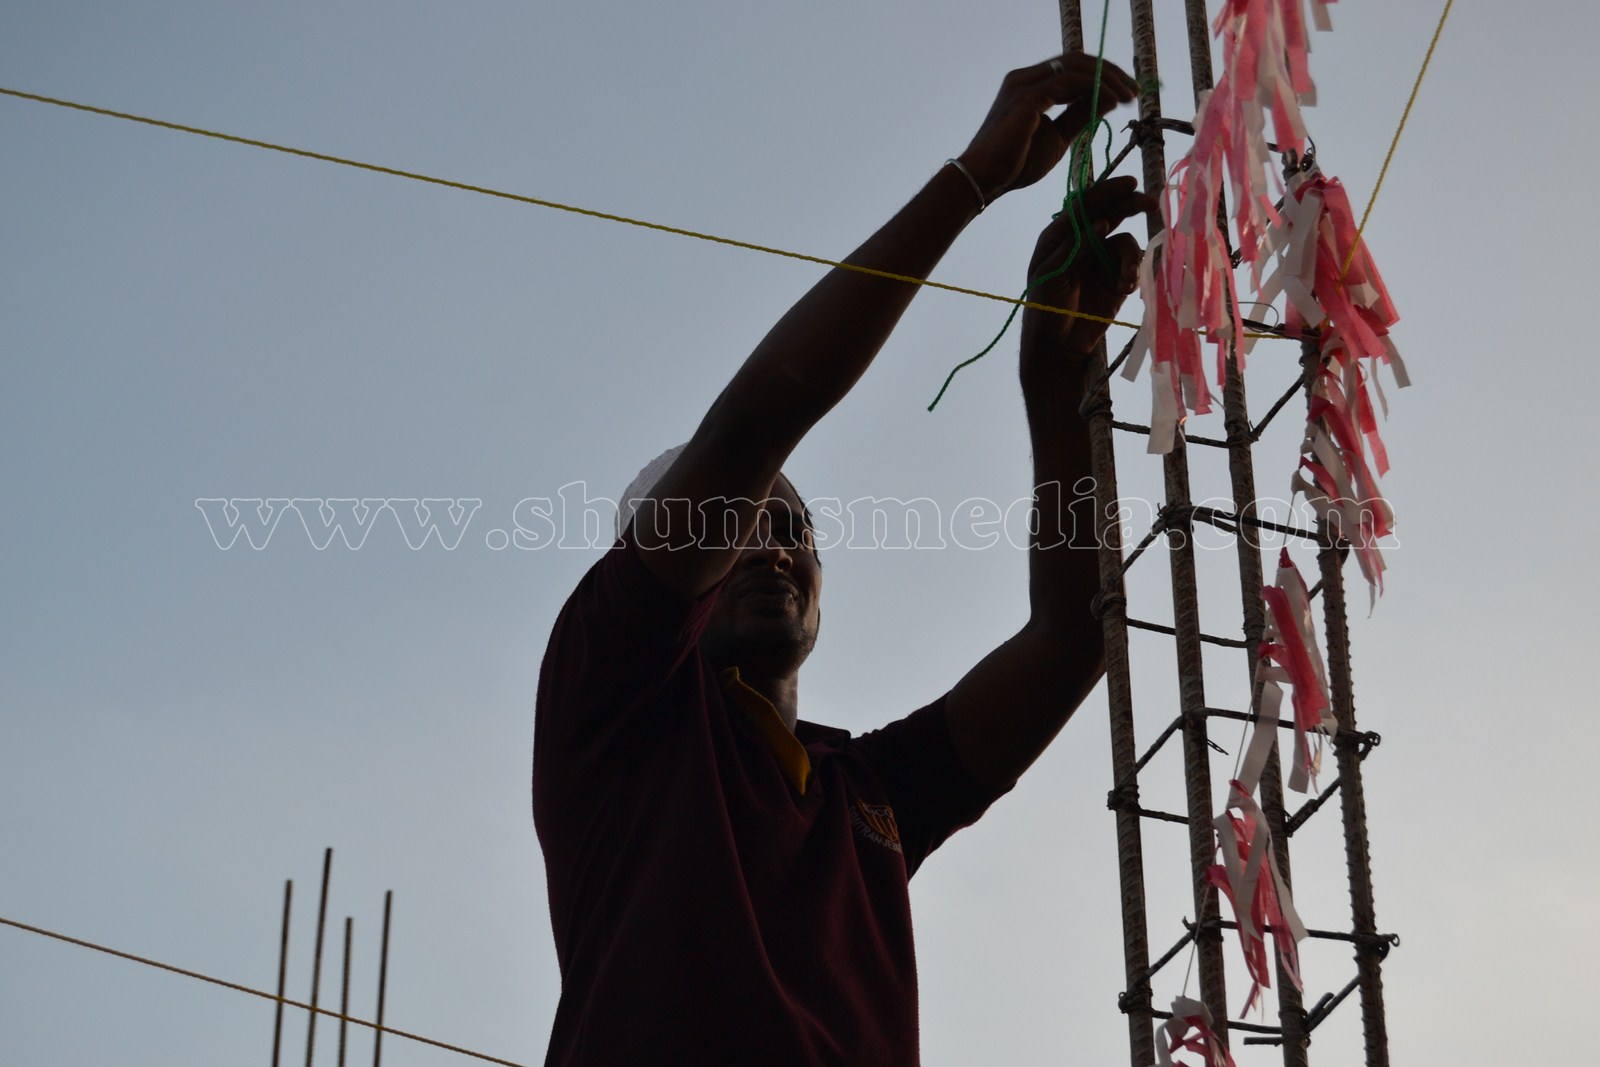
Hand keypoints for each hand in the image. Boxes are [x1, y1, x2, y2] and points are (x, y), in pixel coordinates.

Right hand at [956, 55, 1138, 202]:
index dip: (1103, 75)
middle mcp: (1025, 77)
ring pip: (1076, 66)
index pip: (1073, 67)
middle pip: (1078, 60)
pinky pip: (1070, 83)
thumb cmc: (1014, 165)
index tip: (1128, 92)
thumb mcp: (1057, 139)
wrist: (985, 180)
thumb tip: (1108, 100)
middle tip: (1136, 90)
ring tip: (1130, 96)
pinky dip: (1095, 89)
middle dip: (1111, 72)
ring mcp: (1024, 83)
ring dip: (1109, 78)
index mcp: (1029, 85)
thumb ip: (1079, 117)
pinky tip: (1113, 102)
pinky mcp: (1027, 96)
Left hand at [1019, 175, 1156, 370]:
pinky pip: (1133, 266)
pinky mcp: (1116, 279)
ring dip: (1130, 259)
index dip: (1107, 192)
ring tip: (1126, 281)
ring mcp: (1101, 260)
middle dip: (1131, 205)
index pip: (1085, 205)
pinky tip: (1126, 289)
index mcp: (1060, 236)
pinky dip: (1133, 274)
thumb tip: (1101, 223)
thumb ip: (1074, 247)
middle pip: (1111, 213)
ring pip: (1126, 242)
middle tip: (1150, 203)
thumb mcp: (1051, 275)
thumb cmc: (1044, 308)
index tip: (1129, 184)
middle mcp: (1083, 242)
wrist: (1056, 345)